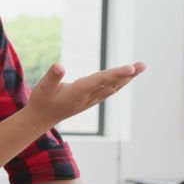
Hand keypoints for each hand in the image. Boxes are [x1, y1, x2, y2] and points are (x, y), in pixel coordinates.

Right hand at [27, 62, 144, 128]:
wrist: (41, 119)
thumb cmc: (40, 101)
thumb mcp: (42, 88)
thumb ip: (51, 77)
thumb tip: (59, 66)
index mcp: (78, 93)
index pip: (100, 81)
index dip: (116, 74)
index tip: (131, 68)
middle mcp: (88, 97)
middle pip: (111, 83)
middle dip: (127, 74)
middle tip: (143, 65)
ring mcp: (90, 100)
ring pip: (113, 87)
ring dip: (127, 78)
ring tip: (141, 67)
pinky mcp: (90, 100)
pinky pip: (109, 90)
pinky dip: (120, 83)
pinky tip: (128, 77)